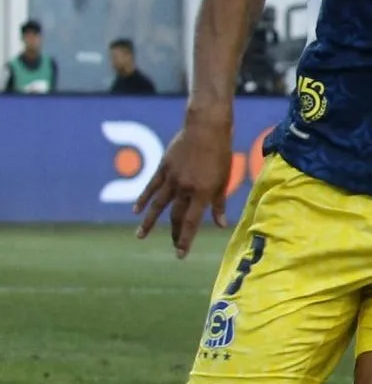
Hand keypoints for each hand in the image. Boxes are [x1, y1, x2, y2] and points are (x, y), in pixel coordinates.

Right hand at [133, 113, 232, 256]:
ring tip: (140, 236)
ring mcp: (171, 178)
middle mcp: (184, 188)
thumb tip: (220, 224)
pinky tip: (136, 210)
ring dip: (148, 222)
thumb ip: (219, 203)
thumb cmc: (220, 154)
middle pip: (175, 216)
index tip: (180, 254)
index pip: (191, 222)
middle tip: (173, 246)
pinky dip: (143, 199)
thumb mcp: (224, 179)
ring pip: (157, 205)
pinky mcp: (163, 168)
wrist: (205, 129)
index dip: (185, 239)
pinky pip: (150, 187)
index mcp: (202, 193)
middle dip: (174, 233)